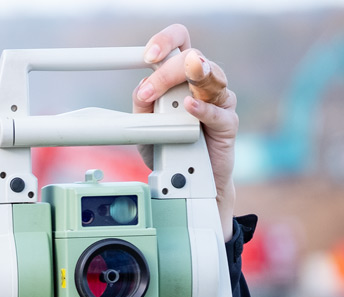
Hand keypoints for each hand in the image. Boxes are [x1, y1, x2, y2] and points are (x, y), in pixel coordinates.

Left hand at [133, 23, 237, 240]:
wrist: (185, 183)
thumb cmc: (168, 149)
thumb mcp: (144, 129)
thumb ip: (142, 108)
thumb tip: (141, 87)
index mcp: (181, 77)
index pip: (179, 44)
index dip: (166, 41)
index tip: (149, 55)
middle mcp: (202, 83)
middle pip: (193, 58)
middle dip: (168, 72)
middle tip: (149, 93)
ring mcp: (218, 100)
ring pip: (212, 78)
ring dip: (194, 77)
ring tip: (183, 78)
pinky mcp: (227, 123)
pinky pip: (219, 111)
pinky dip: (203, 109)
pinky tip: (190, 107)